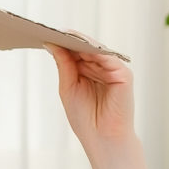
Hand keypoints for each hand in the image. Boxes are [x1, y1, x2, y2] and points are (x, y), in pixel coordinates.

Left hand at [46, 44, 152, 168]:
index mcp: (89, 71)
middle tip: (50, 29)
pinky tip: (79, 45)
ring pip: (95, 49)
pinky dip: (93, 50)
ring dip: (79, 41)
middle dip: (69, 39)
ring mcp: (114, 70)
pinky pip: (107, 57)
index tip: (44, 33)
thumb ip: (64, 64)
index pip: (76, 51)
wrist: (102, 138)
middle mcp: (103, 67)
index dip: (62, 42)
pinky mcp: (123, 74)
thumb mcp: (68, 87)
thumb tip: (51, 43)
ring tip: (62, 34)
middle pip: (85, 47)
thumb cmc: (86, 118)